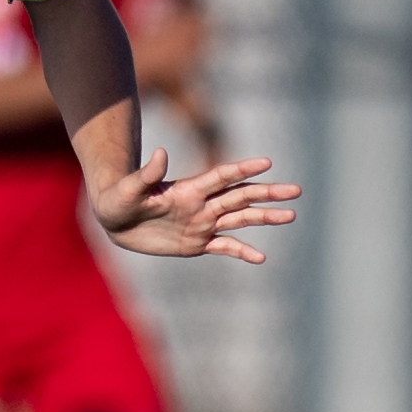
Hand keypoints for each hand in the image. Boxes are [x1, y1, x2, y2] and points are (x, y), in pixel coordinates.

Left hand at [92, 151, 298, 263]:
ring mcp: (202, 223)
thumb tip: (160, 153)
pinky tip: (261, 258)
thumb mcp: (128, 189)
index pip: (222, 177)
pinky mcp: (197, 243)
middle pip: (241, 196)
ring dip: (265, 217)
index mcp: (188, 189)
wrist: (115, 221)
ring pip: (240, 219)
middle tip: (296, 190)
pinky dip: (242, 252)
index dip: (243, 169)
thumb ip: (146, 174)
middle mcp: (201, 204)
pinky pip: (224, 247)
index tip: (267, 162)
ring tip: (291, 215)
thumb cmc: (117, 199)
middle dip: (268, 193)